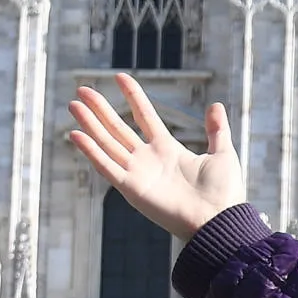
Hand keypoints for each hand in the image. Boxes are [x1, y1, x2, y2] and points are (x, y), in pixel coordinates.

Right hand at [66, 74, 247, 242]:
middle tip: (82, 89)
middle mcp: (148, 160)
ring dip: (90, 124)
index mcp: (168, 150)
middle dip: (100, 109)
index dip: (132, 96)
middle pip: (118, 128)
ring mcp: (138, 173)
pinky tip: (76, 134)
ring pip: (107, 142)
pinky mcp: (132, 189)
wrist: (219, 220)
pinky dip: (91, 151)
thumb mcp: (222, 153)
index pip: (145, 116)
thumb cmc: (223, 193)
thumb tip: (215, 105)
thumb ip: (216, 130)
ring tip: (73, 104)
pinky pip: (106, 166)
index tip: (120, 76)